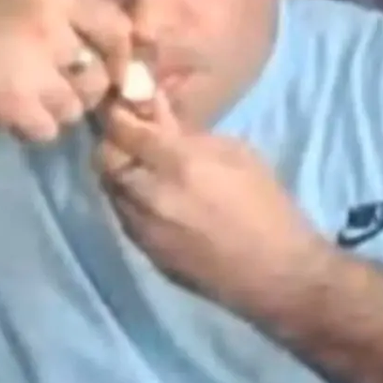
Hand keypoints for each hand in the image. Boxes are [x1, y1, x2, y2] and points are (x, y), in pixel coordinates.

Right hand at [0, 0, 131, 141]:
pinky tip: (9, 114)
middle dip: (79, 92)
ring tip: (24, 99)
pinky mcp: (17, 99)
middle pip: (97, 76)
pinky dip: (31, 129)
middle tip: (50, 90)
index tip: (109, 73)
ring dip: (52, 112)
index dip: (120, 57)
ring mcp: (33, 64)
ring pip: (74, 107)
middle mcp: (51, 25)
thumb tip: (124, 69)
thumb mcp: (25, 5)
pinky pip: (48, 129)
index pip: (117, 26)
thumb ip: (71, 27)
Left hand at [95, 93, 326, 309]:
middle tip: (130, 137)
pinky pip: (122, 215)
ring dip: (118, 171)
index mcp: (179, 164)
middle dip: (114, 142)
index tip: (125, 107)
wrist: (278, 275)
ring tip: (140, 166)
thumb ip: (188, 133)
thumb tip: (156, 111)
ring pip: (110, 188)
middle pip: (105, 159)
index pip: (124, 130)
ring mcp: (143, 228)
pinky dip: (128, 199)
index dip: (119, 114)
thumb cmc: (267, 205)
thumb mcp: (236, 154)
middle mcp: (150, 195)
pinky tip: (149, 196)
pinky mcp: (145, 252)